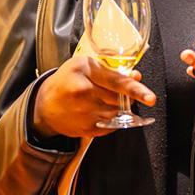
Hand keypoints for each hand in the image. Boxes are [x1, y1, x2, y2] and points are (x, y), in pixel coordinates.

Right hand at [33, 55, 156, 139]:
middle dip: (124, 96)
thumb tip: (136, 76)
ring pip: (117, 113)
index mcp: (84, 70)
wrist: (44, 105)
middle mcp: (83, 91)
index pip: (117, 81)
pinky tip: (99, 111)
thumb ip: (111, 70)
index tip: (150, 97)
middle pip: (119, 98)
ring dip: (118, 108)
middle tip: (115, 92)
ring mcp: (84, 113)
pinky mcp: (86, 129)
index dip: (136, 89)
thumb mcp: (85, 66)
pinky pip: (111, 125)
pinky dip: (112, 119)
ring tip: (104, 101)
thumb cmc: (66, 80)